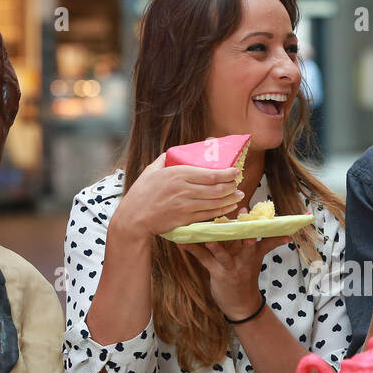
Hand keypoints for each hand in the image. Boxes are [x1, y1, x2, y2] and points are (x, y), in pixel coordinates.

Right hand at [112, 153, 242, 237]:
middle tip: (238, 183)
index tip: (235, 171)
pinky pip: (209, 215)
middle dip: (232, 186)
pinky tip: (229, 206)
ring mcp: (186, 206)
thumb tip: (179, 152)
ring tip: (238, 194)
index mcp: (178, 175)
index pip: (210, 175)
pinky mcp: (186, 219)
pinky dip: (222, 210)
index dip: (227, 174)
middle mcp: (184, 190)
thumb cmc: (142, 193)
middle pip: (217, 189)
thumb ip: (166, 159)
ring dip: (231, 199)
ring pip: (215, 203)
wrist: (134, 218)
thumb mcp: (152, 170)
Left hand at [181, 224, 291, 320]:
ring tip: (208, 237)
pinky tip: (183, 243)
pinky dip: (193, 250)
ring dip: (215, 245)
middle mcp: (244, 259)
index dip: (273, 235)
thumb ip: (260, 243)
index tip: (281, 228)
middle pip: (246, 243)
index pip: (266, 241)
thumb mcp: (255, 260)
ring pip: (223, 253)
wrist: (242, 305)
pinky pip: (204, 259)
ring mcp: (231, 267)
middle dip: (245, 231)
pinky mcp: (218, 273)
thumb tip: (276, 230)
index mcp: (254, 253)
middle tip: (244, 215)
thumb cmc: (245, 278)